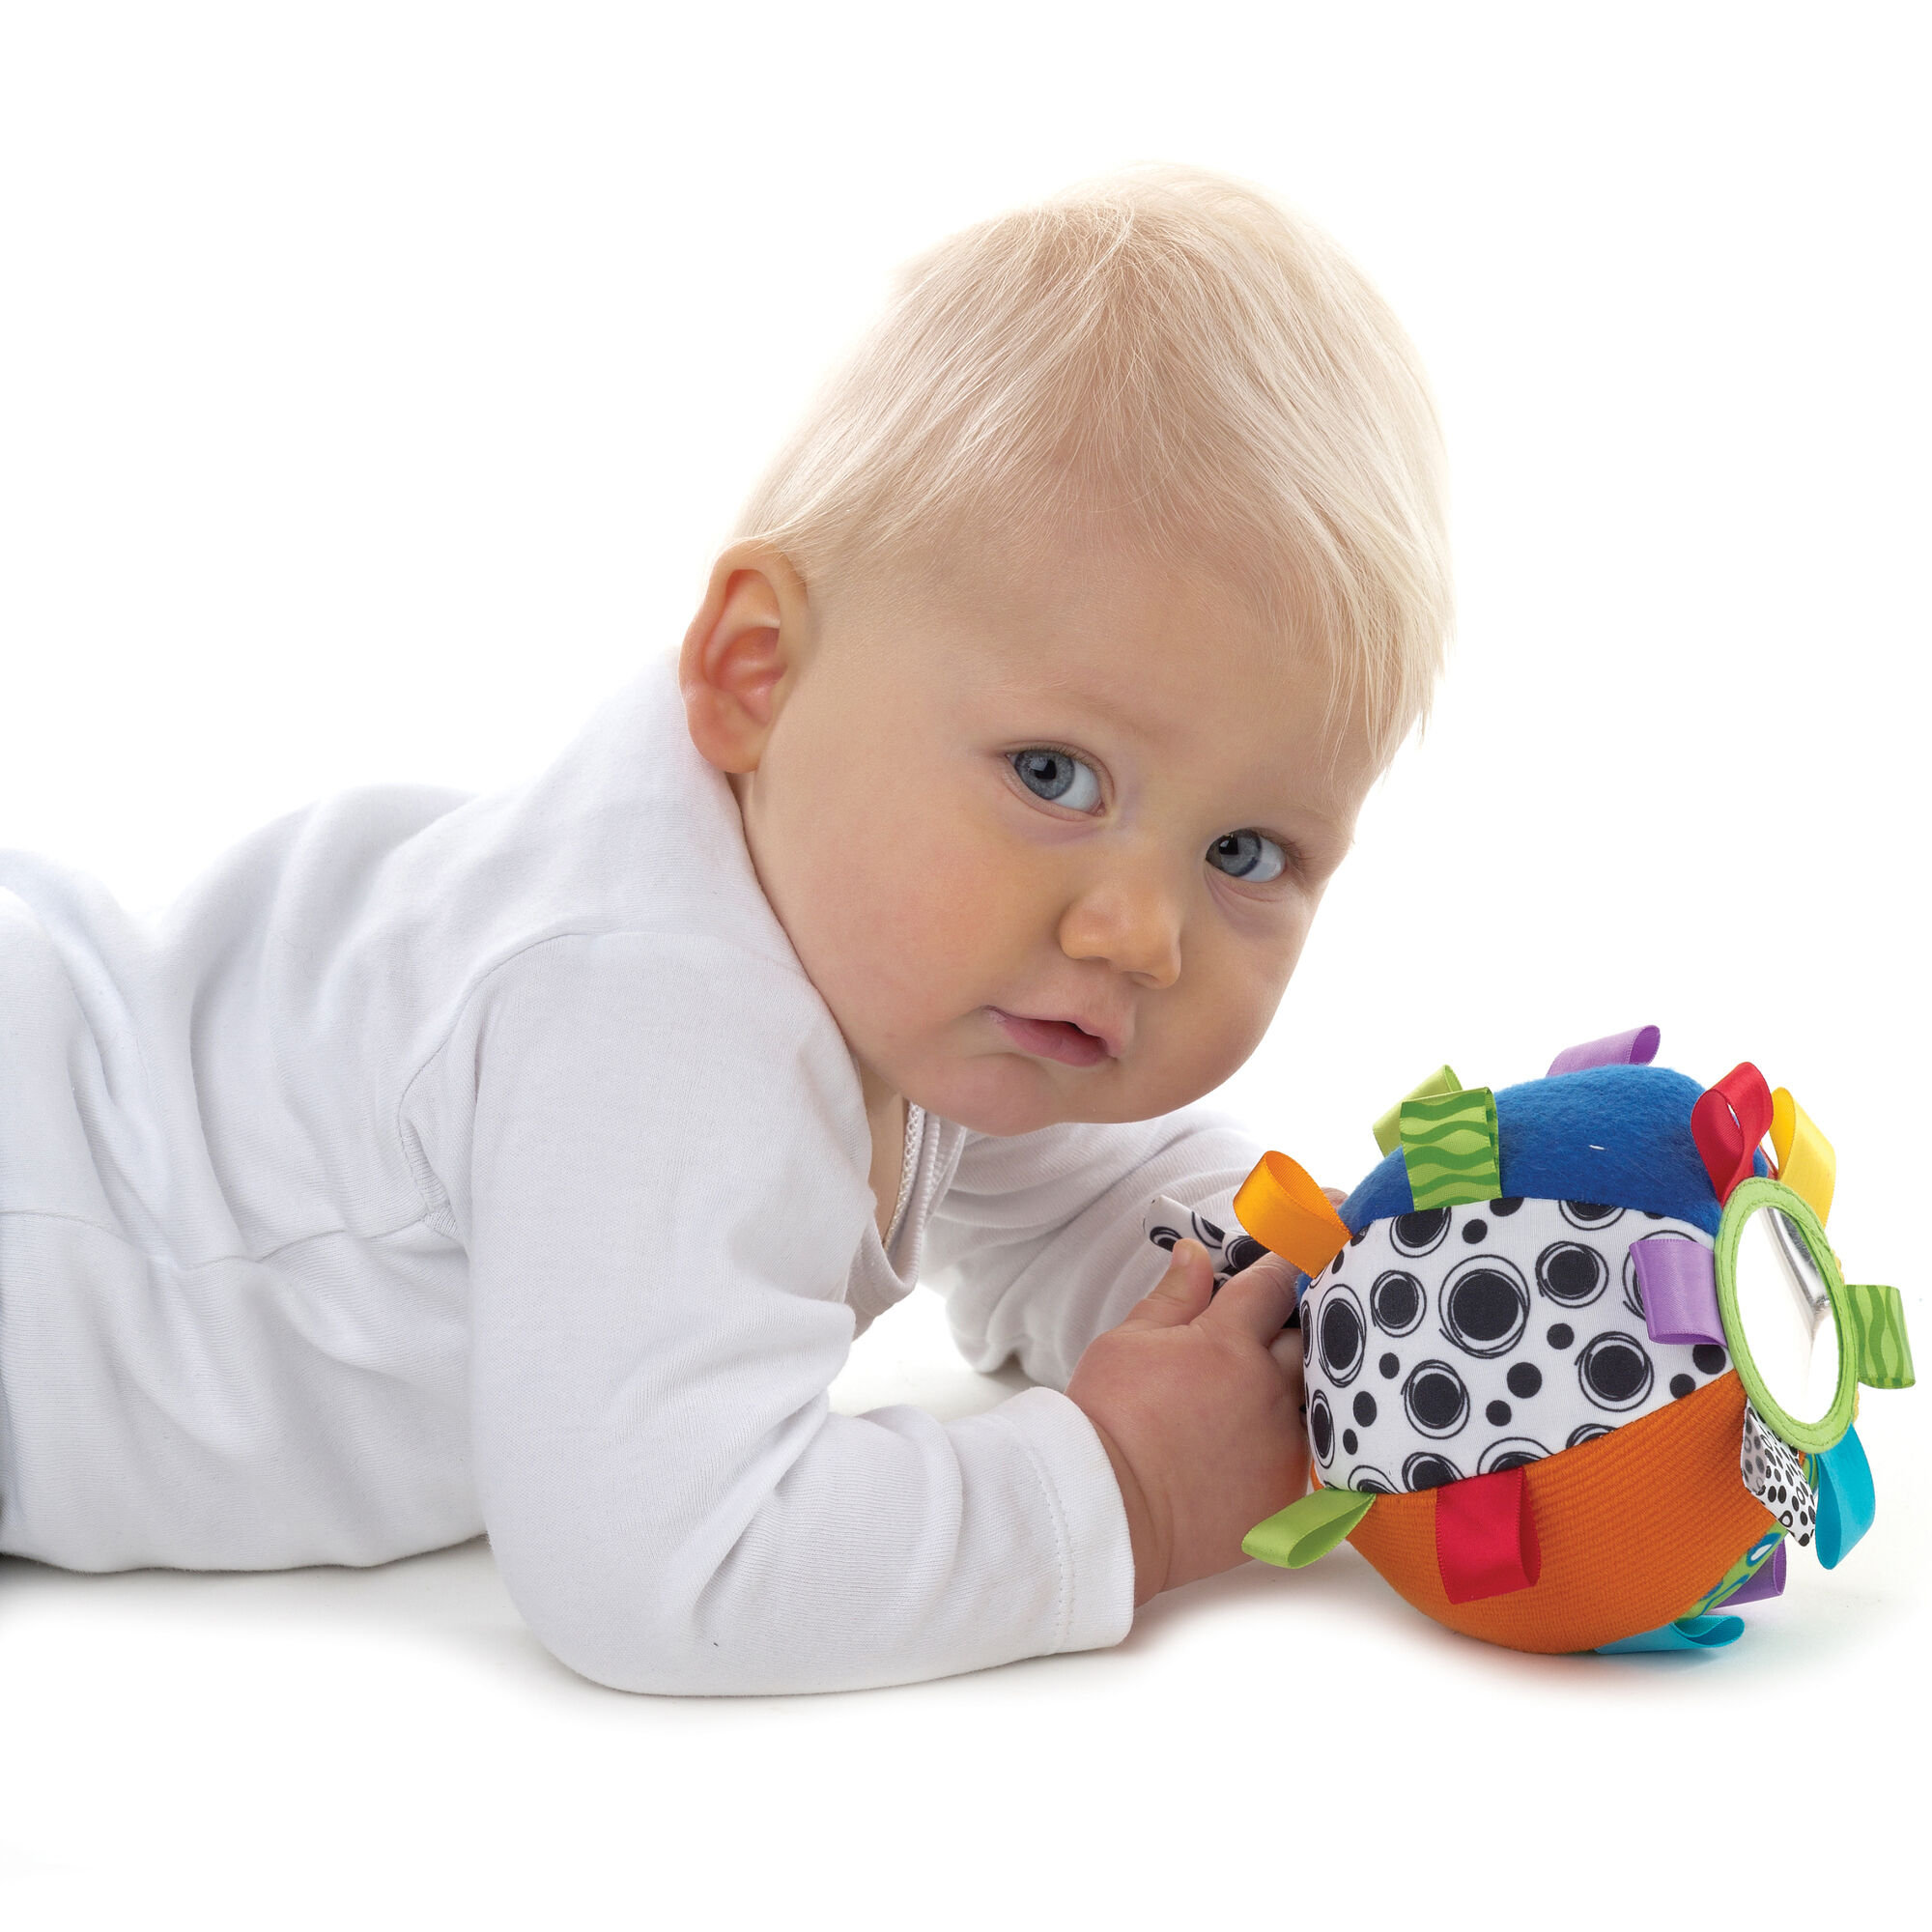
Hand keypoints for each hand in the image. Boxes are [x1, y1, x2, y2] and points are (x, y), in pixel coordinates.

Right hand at [1067, 1238, 1307, 1607]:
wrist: (1109, 1513)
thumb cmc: (1108, 1422)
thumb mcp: (1128, 1343)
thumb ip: (1174, 1298)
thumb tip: (1196, 1256)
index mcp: (1228, 1342)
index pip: (1275, 1282)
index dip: (1294, 1255)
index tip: (1314, 1233)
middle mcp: (1268, 1388)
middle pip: (1310, 1336)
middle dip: (1303, 1320)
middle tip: (1288, 1316)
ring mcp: (1283, 1443)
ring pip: (1314, 1396)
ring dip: (1299, 1382)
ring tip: (1270, 1384)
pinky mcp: (1288, 1492)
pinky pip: (1304, 1450)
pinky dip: (1289, 1437)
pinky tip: (1259, 1440)